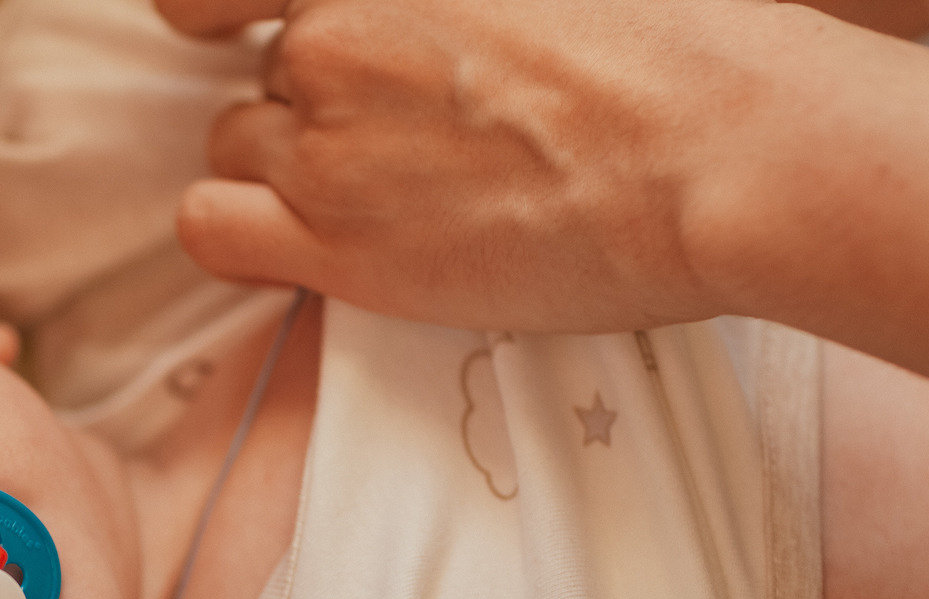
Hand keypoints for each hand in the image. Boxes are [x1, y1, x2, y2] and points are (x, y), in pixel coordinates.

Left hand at [154, 0, 778, 335]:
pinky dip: (240, 234)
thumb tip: (435, 33)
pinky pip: (210, 227)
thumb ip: (439, 2)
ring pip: (238, 145)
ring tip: (393, 195)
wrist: (719, 150)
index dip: (218, 11)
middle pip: (269, 70)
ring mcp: (325, 136)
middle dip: (320, 103)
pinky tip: (303, 245)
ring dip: (290, 170)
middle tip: (417, 138)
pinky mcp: (333, 241)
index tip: (226, 28)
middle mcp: (333, 31)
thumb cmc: (675, 48)